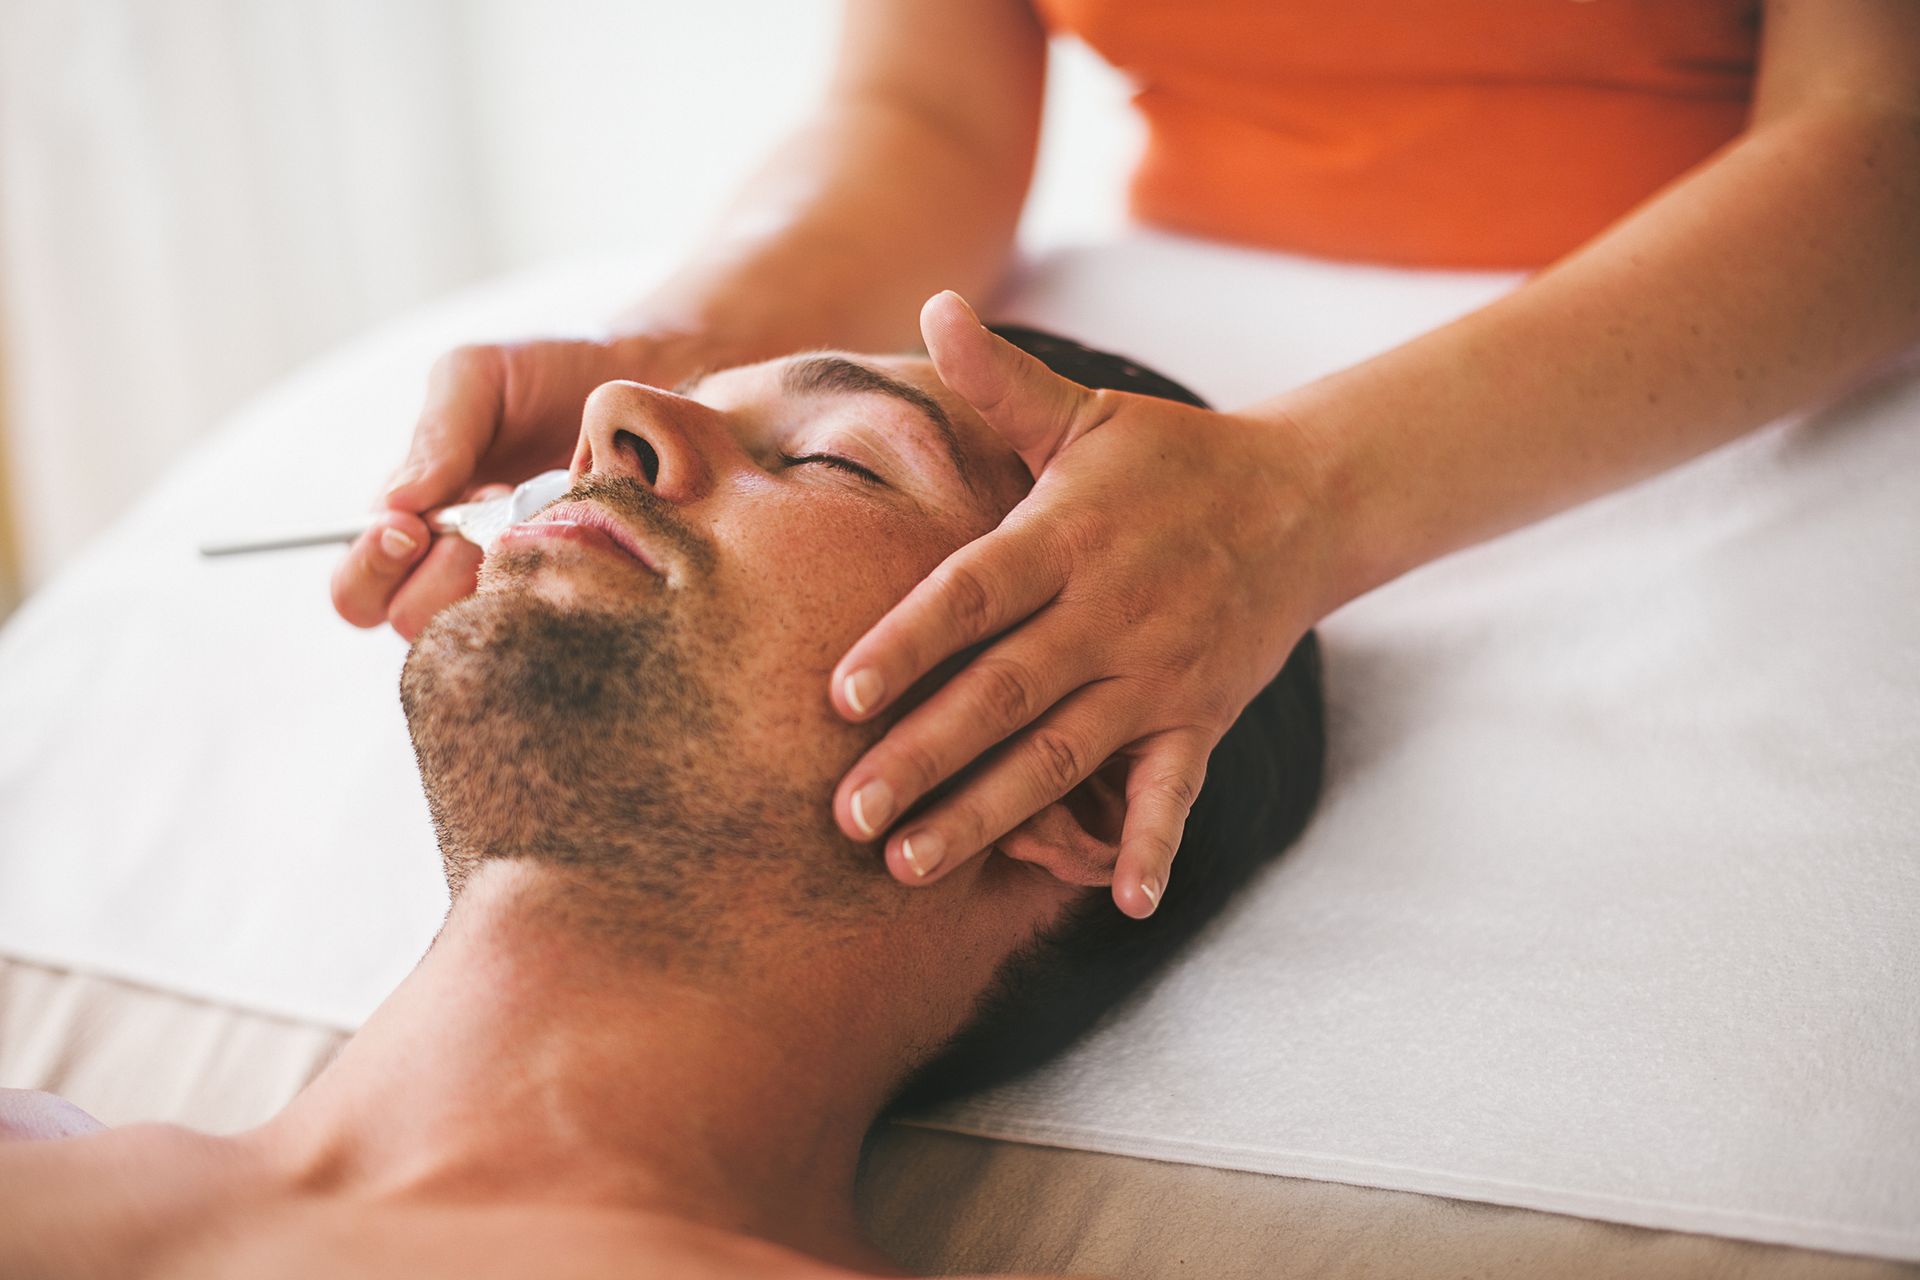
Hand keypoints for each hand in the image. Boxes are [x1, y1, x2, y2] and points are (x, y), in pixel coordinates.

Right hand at [332, 332, 710, 638]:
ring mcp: (513, 584)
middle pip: (409, 622)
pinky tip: (578, 540)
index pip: (355, 589)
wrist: (638, 375)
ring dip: (498, 582)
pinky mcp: (573, 592)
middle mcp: (452, 566)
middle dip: (438, 577)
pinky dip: (558, 587)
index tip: (412, 528)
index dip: (371, 568)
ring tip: (535, 522)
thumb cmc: (546, 372)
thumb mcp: (478, 378)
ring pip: (479, 632)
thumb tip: (395, 505)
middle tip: (483, 524)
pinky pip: (551, 622)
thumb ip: (435, 435)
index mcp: (407, 521)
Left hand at [830, 292, 1331, 916]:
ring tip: (911, 865)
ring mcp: (1159, 674)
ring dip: (990, 816)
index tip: (839, 699)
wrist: (1303, 500)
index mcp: (1065, 537)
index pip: (973, 595)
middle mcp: (1110, 612)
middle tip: (846, 816)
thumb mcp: (1084, 415)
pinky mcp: (1201, 717)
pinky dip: (1152, 846)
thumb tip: (933, 305)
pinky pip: (1174, 792)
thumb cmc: (1167, 459)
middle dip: (924, 758)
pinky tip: (1122, 905)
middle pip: (1004, 694)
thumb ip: (1000, 383)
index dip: (907, 646)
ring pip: (1063, 757)